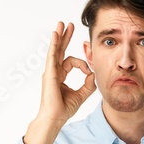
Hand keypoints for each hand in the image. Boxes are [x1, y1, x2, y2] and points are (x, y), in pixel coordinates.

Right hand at [24, 22, 95, 143]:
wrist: (55, 118)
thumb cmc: (64, 109)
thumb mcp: (82, 94)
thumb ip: (89, 83)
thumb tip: (94, 73)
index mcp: (60, 75)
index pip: (71, 61)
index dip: (83, 64)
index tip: (89, 71)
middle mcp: (54, 71)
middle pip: (60, 50)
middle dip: (65, 37)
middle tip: (68, 25)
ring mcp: (50, 72)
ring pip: (55, 50)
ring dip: (59, 36)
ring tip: (61, 24)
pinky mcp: (49, 74)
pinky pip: (52, 56)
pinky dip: (54, 45)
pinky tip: (56, 35)